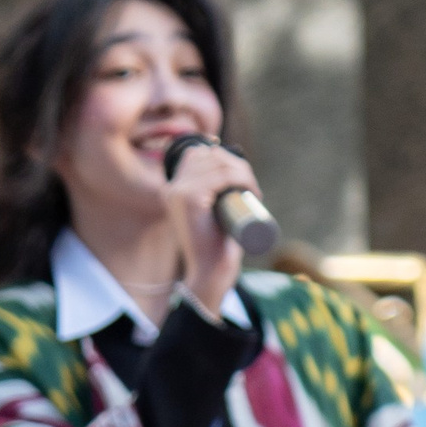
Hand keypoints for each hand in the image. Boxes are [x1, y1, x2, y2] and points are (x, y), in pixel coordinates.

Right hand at [163, 137, 254, 317]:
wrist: (209, 273)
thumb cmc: (215, 246)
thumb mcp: (210, 213)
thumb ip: (212, 195)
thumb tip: (231, 167)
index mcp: (172, 190)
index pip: (197, 154)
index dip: (223, 158)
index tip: (242, 178)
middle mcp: (171, 188)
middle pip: (209, 155)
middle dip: (237, 164)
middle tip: (252, 188)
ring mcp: (178, 192)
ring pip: (219, 163)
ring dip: (243, 172)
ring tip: (254, 191)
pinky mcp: (190, 199)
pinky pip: (222, 176)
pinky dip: (242, 178)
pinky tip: (251, 190)